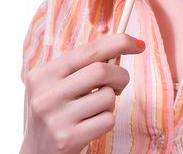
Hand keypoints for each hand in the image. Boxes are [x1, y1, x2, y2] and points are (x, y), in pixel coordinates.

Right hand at [20, 33, 145, 153]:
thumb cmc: (56, 112)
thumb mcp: (59, 85)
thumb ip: (85, 66)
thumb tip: (122, 48)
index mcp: (42, 74)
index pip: (89, 50)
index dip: (119, 42)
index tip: (139, 44)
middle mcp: (45, 95)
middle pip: (101, 70)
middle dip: (120, 75)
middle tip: (120, 84)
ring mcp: (55, 118)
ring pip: (107, 96)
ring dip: (111, 102)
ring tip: (96, 109)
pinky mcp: (67, 139)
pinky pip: (107, 120)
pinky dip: (107, 120)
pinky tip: (91, 125)